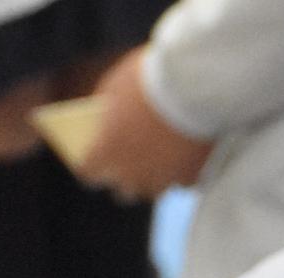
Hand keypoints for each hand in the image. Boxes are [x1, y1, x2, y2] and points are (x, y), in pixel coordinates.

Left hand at [78, 46, 213, 200]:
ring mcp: (162, 180)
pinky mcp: (190, 177)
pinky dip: (182, 173)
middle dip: (124, 177)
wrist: (194, 84)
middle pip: (122, 191)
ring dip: (153, 178)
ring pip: (154, 191)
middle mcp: (131, 174)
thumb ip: (107, 108)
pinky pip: (182, 183)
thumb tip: (107, 117)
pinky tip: (186, 158)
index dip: (91, 163)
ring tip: (160, 162)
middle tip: (130, 159)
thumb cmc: (148, 79)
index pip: (88, 171)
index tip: (95, 156)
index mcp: (105, 152)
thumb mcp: (115, 84)